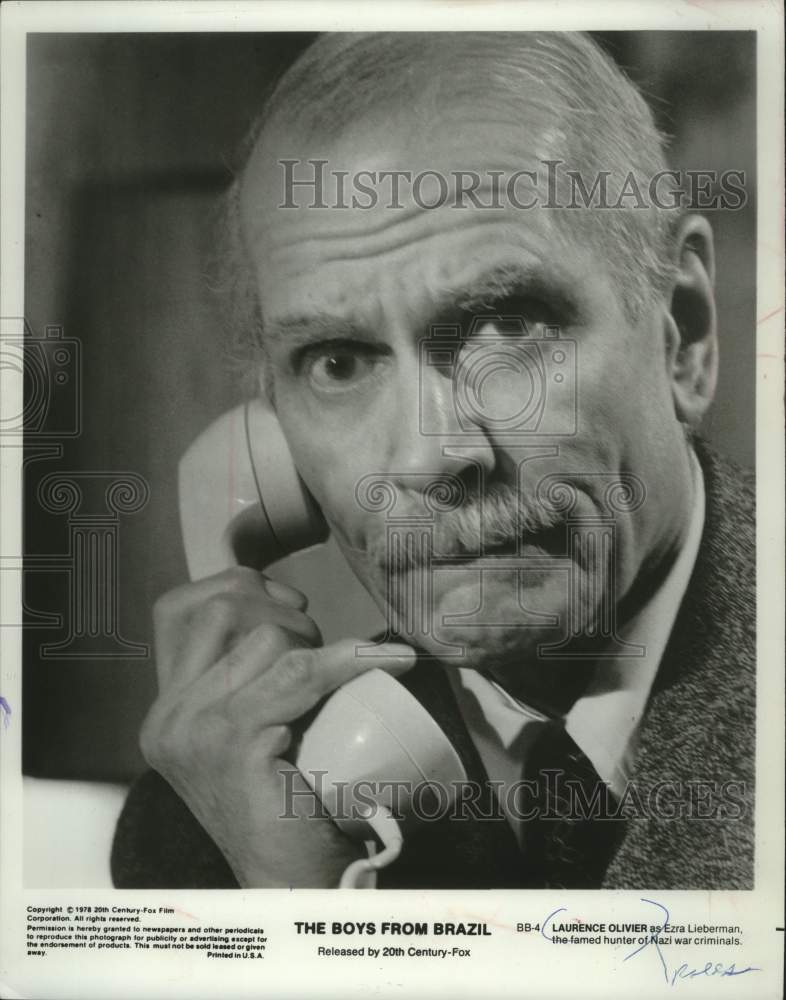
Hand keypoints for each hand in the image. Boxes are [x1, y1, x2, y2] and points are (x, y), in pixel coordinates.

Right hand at [140, 567, 413, 886]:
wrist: (289, 883)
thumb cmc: (284, 803)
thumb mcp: (246, 731)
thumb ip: (243, 682)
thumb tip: (291, 615)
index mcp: (165, 710)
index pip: (181, 608)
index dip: (236, 587)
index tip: (286, 601)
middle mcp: (167, 716)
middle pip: (228, 612)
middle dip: (286, 616)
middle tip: (322, 657)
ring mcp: (193, 729)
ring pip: (268, 639)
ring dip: (315, 645)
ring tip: (336, 680)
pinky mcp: (231, 742)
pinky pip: (299, 675)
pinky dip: (349, 661)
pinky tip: (388, 663)